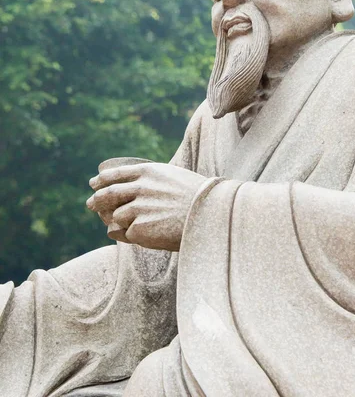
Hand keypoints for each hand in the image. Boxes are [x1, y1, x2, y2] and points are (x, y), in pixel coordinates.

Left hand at [87, 163, 206, 249]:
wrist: (211, 215)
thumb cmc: (197, 197)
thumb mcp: (172, 178)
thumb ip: (150, 181)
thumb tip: (128, 190)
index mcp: (148, 172)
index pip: (115, 174)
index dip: (101, 180)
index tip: (94, 183)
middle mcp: (140, 187)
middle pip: (107, 194)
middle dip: (96, 200)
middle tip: (90, 204)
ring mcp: (138, 208)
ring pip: (115, 216)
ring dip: (116, 221)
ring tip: (129, 225)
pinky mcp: (139, 229)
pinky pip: (124, 234)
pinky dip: (128, 236)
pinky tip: (141, 236)